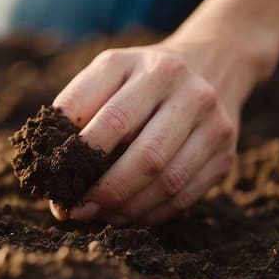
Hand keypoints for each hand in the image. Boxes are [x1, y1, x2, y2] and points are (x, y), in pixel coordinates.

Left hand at [48, 37, 265, 224]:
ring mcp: (213, 123)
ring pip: (168, 180)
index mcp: (144, 66)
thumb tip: (52, 178)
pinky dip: (153, 213)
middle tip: (78, 209)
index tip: (56, 179)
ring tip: (101, 216)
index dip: (81, 156)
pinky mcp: (226, 152)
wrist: (213, 62)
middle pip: (145, 156)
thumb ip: (75, 112)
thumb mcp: (107, 74)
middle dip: (106, 190)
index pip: (111, 119)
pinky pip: (187, 195)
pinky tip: (129, 216)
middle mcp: (186, 91)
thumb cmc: (139, 78)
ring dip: (129, 207)